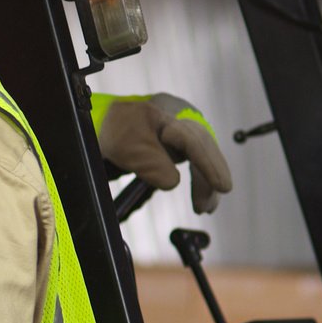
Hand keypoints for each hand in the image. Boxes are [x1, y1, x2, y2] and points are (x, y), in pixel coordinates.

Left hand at [91, 92, 233, 213]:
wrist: (99, 126)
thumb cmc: (113, 134)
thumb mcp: (127, 150)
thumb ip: (151, 165)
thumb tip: (173, 182)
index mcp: (165, 114)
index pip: (192, 141)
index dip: (208, 165)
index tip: (222, 186)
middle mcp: (179, 116)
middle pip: (203, 147)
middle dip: (210, 176)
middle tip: (211, 204)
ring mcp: (180, 126)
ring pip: (202, 154)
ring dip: (205, 181)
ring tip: (205, 208)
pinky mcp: (179, 139)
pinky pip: (195, 158)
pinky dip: (200, 178)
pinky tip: (204, 197)